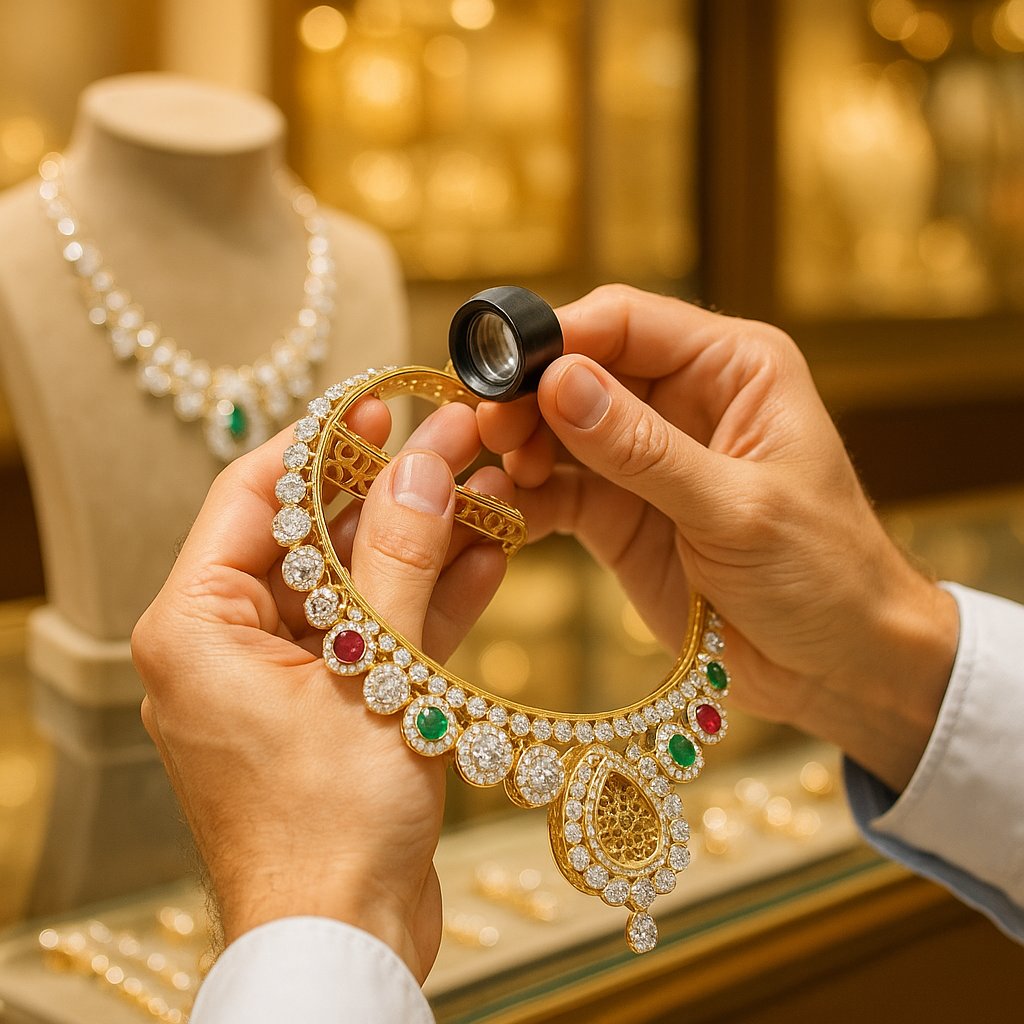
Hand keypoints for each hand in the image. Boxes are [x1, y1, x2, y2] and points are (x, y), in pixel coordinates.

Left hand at [132, 400, 510, 981]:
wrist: (346, 943)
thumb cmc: (331, 828)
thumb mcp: (377, 673)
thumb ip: (402, 562)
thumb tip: (429, 463)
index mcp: (196, 626)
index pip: (253, 494)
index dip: (324, 439)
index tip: (384, 400)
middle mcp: (225, 644)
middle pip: (311, 533)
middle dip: (391, 489)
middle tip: (458, 441)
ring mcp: (280, 675)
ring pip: (354, 580)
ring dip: (421, 541)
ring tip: (488, 490)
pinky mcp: (330, 704)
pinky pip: (375, 631)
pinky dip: (427, 599)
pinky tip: (487, 556)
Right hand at [479, 284, 957, 791]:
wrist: (835, 665)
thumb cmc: (823, 574)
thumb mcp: (736, 508)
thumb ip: (644, 449)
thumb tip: (558, 383)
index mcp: (732, 368)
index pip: (628, 322)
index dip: (561, 338)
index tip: (504, 369)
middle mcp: (683, 400)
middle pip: (581, 371)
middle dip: (529, 395)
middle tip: (488, 427)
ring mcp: (646, 458)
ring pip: (559, 429)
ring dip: (520, 446)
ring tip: (497, 473)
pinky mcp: (620, 512)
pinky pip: (558, 490)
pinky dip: (526, 498)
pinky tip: (503, 512)